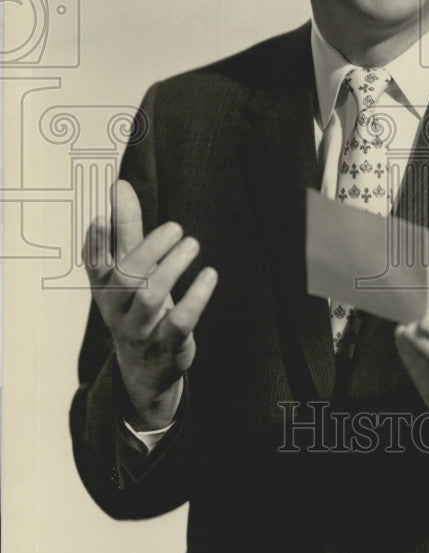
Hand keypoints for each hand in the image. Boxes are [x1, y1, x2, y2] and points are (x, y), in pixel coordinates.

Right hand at [83, 179, 217, 428]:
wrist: (145, 367)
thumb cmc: (137, 303)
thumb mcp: (130, 268)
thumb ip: (125, 228)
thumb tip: (119, 185)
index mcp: (104, 287)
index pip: (93, 264)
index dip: (96, 243)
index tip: (101, 217)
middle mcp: (116, 309)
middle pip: (127, 277)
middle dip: (150, 249)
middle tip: (176, 227)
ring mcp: (140, 329)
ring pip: (150, 297)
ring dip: (173, 267)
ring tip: (193, 244)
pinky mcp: (166, 344)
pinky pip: (179, 321)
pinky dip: (196, 297)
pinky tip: (210, 275)